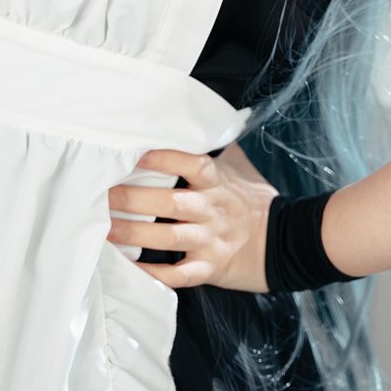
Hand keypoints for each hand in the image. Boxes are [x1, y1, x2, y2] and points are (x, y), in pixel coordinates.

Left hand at [105, 142, 277, 292]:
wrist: (285, 240)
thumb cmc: (252, 198)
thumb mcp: (238, 166)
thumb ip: (214, 145)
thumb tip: (186, 116)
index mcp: (218, 181)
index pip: (192, 164)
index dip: (164, 158)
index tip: (135, 154)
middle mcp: (213, 209)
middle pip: (173, 203)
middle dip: (135, 199)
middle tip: (105, 195)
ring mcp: (212, 241)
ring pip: (171, 237)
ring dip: (136, 234)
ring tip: (106, 229)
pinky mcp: (210, 268)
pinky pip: (179, 274)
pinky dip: (154, 274)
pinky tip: (130, 267)